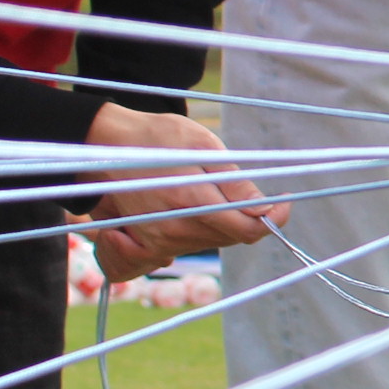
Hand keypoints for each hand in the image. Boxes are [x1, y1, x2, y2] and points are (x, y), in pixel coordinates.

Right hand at [81, 104, 282, 280]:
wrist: (104, 146)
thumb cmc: (156, 139)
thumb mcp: (201, 145)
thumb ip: (234, 182)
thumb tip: (265, 208)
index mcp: (191, 202)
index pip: (247, 230)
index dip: (274, 219)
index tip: (284, 202)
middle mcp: (175, 230)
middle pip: (233, 238)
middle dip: (248, 216)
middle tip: (241, 187)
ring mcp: (159, 242)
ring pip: (213, 242)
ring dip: (223, 222)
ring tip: (206, 190)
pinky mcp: (147, 247)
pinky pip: (187, 249)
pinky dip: (198, 233)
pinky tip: (192, 212)